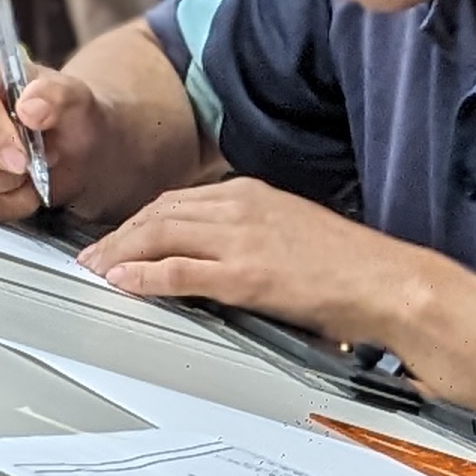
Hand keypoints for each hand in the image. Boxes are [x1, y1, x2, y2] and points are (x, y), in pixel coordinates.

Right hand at [0, 53, 108, 222]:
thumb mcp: (78, 100)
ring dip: (7, 186)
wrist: (74, 148)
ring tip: (32, 174)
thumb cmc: (69, 117)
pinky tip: (20, 190)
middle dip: (7, 165)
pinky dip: (2, 204)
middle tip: (39, 161)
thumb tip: (29, 106)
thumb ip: (58, 95)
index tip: (24, 157)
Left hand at [79, 176, 464, 351]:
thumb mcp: (289, 231)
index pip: (177, 200)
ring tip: (95, 270)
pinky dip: (144, 276)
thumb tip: (215, 254)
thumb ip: (249, 233)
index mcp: (251, 193)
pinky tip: (122, 283)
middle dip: (119, 235)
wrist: (384, 280)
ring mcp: (242, 239)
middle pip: (158, 213)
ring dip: (120, 254)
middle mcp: (241, 206)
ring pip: (160, 236)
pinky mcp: (246, 275)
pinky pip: (179, 271)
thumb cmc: (347, 265)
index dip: (139, 221)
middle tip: (91, 256)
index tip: (119, 237)